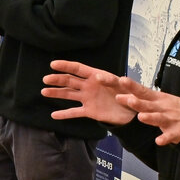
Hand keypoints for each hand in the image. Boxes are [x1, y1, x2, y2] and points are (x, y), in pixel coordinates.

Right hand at [43, 60, 179, 143]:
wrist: (136, 112)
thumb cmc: (132, 95)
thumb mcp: (126, 86)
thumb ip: (113, 81)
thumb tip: (98, 76)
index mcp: (97, 76)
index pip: (79, 69)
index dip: (66, 66)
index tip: (53, 64)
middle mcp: (90, 86)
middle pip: (70, 81)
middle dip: (57, 79)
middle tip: (45, 80)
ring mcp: (88, 99)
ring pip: (69, 95)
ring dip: (56, 93)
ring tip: (44, 92)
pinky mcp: (90, 111)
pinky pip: (75, 112)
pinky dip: (65, 114)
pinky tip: (54, 115)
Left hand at [120, 83, 179, 145]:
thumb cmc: (173, 108)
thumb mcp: (158, 99)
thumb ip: (139, 98)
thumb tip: (119, 95)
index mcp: (157, 99)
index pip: (143, 91)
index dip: (132, 86)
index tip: (122, 80)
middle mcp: (162, 108)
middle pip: (148, 105)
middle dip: (138, 103)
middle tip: (128, 100)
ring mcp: (170, 119)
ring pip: (158, 118)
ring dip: (150, 118)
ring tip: (141, 117)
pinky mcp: (176, 131)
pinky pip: (169, 136)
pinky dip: (165, 138)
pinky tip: (158, 141)